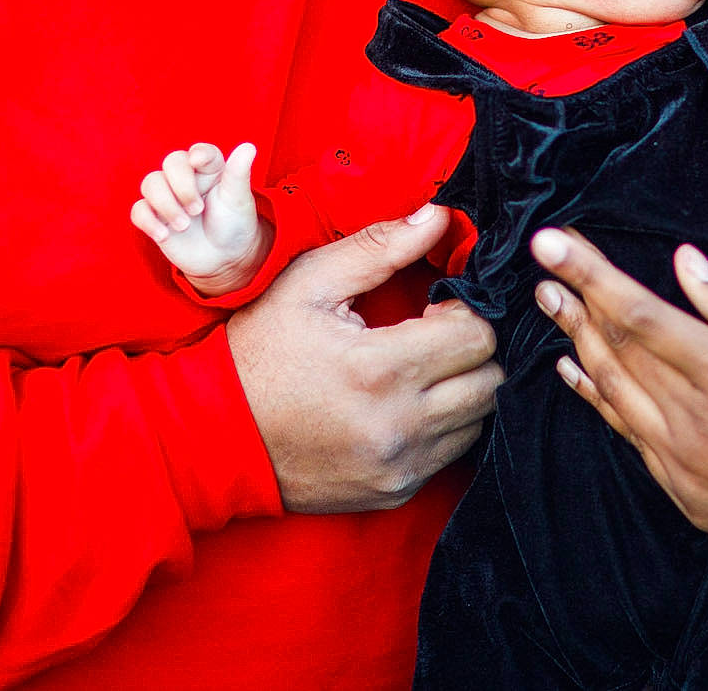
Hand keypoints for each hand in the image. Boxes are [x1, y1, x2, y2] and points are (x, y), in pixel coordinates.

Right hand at [131, 141, 261, 296]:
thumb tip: (249, 147)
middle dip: (182, 186)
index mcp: (210, 169)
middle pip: (171, 162)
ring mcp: (168, 196)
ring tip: (184, 226)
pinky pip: (138, 210)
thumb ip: (239, 173)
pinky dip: (148, 221)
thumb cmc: (234, 223)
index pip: (200, 152)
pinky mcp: (154, 217)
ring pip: (150, 183)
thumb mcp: (239, 200)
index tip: (198, 161)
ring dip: (166, 205)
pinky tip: (165, 235)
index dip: (198, 154)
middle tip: (197, 210)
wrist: (224, 258)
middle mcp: (186, 178)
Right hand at [227, 205, 501, 512]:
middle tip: (434, 334)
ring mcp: (400, 466)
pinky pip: (454, 454)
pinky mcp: (396, 491)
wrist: (216, 436)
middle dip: (474, 349)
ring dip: (465, 388)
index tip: (435, 306)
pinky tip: (408, 403)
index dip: (465, 311)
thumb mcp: (308, 284)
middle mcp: (398, 426)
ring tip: (422, 368)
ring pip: (481, 419)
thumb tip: (439, 216)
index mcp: (379, 369)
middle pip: (491, 381)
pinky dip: (446, 425)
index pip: (478, 336)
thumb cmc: (260, 351)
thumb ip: (379, 247)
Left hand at [530, 227, 707, 605]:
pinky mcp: (692, 501)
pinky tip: (582, 379)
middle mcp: (696, 427)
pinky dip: (599, 403)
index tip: (551, 241)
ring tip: (551, 309)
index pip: (638, 313)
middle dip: (575, 304)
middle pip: (614, 353)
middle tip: (544, 269)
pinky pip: (630, 441)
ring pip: (614, 397)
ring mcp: (688, 470)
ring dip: (578, 348)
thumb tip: (684, 265)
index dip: (589, 273)